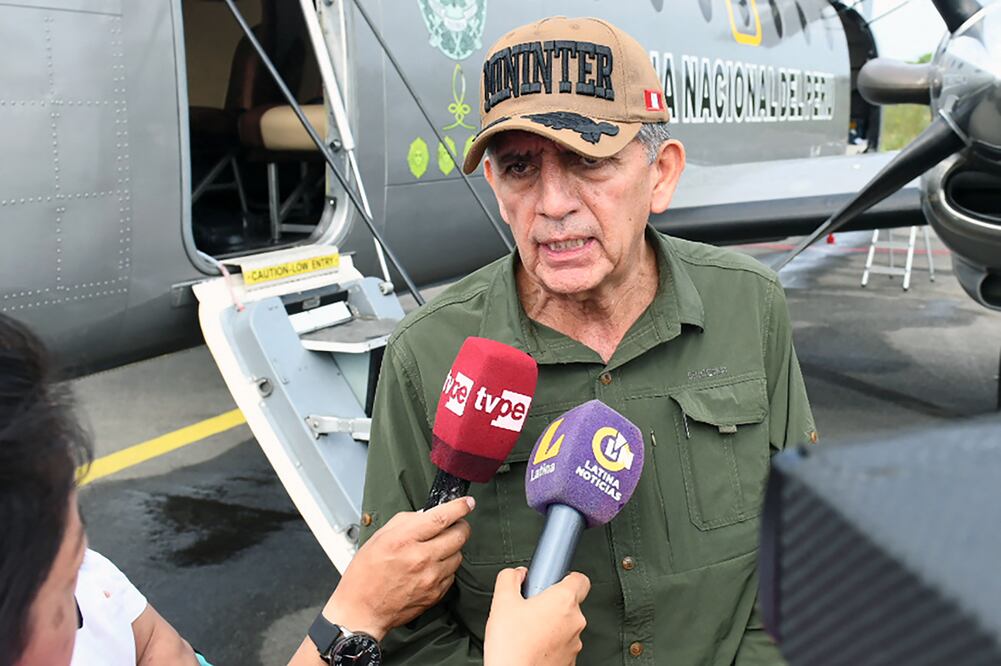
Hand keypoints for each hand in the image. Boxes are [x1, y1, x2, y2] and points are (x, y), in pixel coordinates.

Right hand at [321, 497, 473, 640]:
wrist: (362, 610)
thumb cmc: (366, 574)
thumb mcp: (379, 537)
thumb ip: (406, 521)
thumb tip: (427, 514)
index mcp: (404, 540)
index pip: (441, 517)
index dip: (459, 507)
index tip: (467, 503)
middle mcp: (421, 558)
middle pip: (459, 535)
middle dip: (460, 526)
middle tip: (455, 525)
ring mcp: (430, 577)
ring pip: (459, 554)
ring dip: (452, 548)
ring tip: (436, 550)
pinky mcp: (436, 593)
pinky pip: (452, 574)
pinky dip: (446, 567)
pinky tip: (431, 567)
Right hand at [483, 568, 589, 665]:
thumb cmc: (511, 646)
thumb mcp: (502, 601)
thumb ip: (510, 578)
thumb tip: (517, 574)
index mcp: (563, 601)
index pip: (580, 579)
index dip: (566, 577)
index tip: (552, 581)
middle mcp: (575, 621)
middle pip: (569, 604)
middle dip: (550, 604)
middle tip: (530, 610)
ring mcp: (575, 643)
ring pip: (565, 626)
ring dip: (550, 626)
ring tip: (527, 631)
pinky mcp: (570, 661)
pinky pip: (562, 645)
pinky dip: (550, 644)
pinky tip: (532, 646)